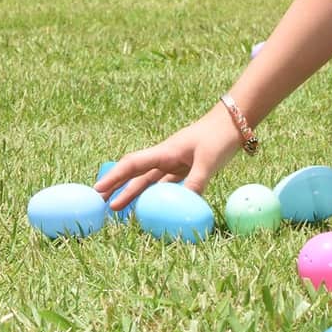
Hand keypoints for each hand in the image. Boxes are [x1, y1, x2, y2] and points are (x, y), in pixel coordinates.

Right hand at [93, 103, 244, 210]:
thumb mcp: (209, 161)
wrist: (233, 122)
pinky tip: (149, 206)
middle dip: (116, 186)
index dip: (115, 177)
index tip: (98, 190)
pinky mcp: (185, 168)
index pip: (133, 165)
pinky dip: (154, 195)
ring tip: (117, 208)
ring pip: (148, 181)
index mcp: (165, 152)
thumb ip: (196, 182)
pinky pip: (164, 184)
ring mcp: (174, 162)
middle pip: (135, 173)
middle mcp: (165, 157)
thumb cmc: (219, 137)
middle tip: (99, 202)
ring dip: (132, 193)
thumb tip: (184, 205)